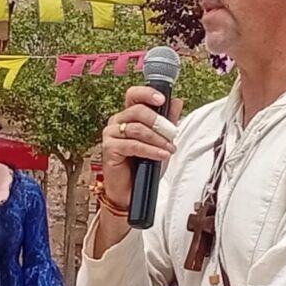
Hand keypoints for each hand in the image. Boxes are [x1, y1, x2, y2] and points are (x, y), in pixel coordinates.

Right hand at [101, 86, 183, 208]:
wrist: (133, 192)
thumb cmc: (144, 166)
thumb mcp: (162, 141)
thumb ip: (168, 121)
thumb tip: (176, 101)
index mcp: (128, 115)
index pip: (134, 95)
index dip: (147, 93)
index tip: (161, 99)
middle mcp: (117, 121)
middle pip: (138, 110)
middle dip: (159, 122)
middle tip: (172, 133)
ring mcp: (111, 134)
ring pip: (137, 128)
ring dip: (158, 139)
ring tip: (169, 149)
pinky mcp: (109, 148)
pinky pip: (133, 145)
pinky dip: (151, 150)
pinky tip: (161, 155)